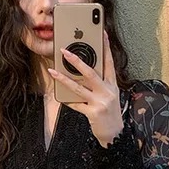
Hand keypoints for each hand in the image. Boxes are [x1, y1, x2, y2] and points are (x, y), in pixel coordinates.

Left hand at [47, 29, 123, 147]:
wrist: (115, 135)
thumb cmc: (110, 113)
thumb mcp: (110, 95)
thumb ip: (100, 83)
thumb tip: (84, 70)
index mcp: (112, 85)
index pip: (109, 62)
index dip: (106, 47)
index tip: (102, 34)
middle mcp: (107, 91)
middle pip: (91, 73)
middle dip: (76, 61)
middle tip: (65, 51)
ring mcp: (100, 102)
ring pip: (79, 88)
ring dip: (64, 79)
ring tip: (53, 71)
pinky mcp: (93, 113)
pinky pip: (76, 105)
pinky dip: (67, 100)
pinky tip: (59, 95)